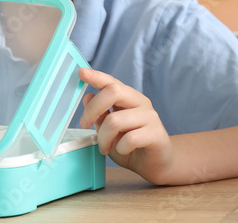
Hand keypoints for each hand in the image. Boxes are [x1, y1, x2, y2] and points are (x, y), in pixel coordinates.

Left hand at [78, 68, 175, 183]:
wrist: (156, 163)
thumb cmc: (131, 146)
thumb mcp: (110, 132)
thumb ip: (101, 116)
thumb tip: (87, 97)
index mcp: (129, 98)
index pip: (112, 82)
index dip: (97, 76)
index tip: (81, 72)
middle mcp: (140, 102)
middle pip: (114, 91)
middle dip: (93, 108)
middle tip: (84, 125)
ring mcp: (150, 117)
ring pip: (116, 120)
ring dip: (104, 138)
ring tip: (105, 148)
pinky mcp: (156, 133)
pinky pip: (130, 138)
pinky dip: (121, 148)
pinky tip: (123, 151)